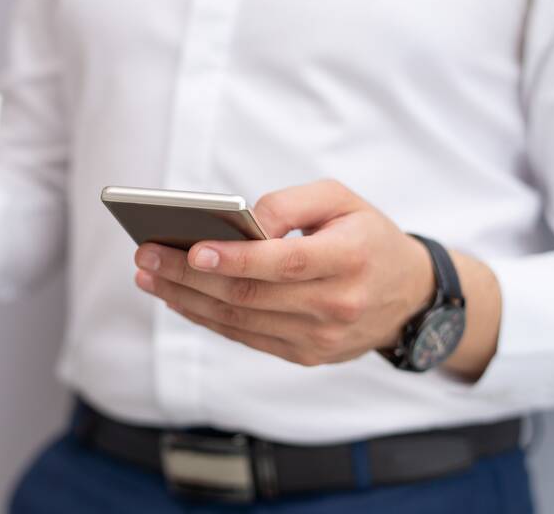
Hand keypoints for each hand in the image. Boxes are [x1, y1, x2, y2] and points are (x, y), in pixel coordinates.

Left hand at [133, 179, 436, 366]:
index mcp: (350, 258)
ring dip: (187, 299)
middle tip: (146, 256)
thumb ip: (293, 202)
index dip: (236, 258)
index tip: (192, 249)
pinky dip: (207, 318)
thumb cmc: (367, 237)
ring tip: (149, 275)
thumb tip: (243, 219)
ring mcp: (320, 337)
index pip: (285, 263)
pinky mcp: (305, 354)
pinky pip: (246, 337)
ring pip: (241, 320)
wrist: (407, 296)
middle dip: (190, 277)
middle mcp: (336, 304)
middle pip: (251, 295)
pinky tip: (178, 297)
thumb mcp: (342, 199)